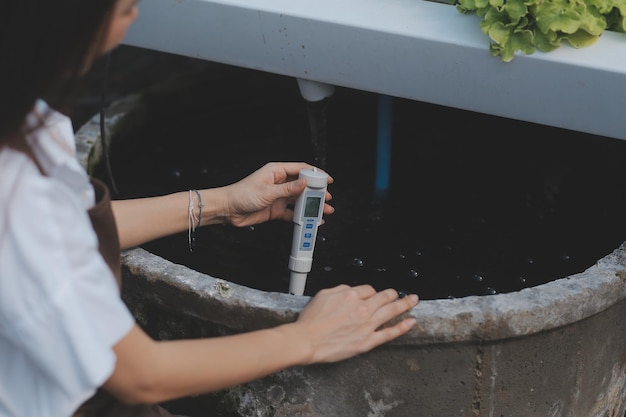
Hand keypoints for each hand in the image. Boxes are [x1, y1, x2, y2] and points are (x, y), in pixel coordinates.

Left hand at [223, 162, 333, 227]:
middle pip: (302, 185)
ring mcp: (278, 196)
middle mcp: (279, 183)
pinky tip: (308, 219)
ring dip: (310, 205)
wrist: (228, 210)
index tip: (327, 180)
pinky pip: (291, 212)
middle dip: (316, 192)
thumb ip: (288, 189)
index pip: (300, 169)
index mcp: (276, 171)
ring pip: (299, 200)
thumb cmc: (241, 194)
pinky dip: (300, 216)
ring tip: (323, 210)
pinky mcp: (275, 209)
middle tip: (327, 198)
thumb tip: (304, 183)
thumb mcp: (268, 191)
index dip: (315, 174)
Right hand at [294, 285, 418, 363]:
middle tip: (399, 294)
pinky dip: (402, 327)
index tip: (372, 294)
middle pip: (384, 297)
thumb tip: (351, 290)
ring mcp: (367, 325)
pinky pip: (389, 333)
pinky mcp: (367, 341)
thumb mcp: (323, 295)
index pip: (369, 289)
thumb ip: (340, 289)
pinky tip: (411, 321)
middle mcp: (362, 308)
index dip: (371, 291)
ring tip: (413, 300)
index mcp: (351, 296)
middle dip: (393, 294)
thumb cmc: (312, 320)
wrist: (307, 340)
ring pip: (391, 311)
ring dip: (404, 304)